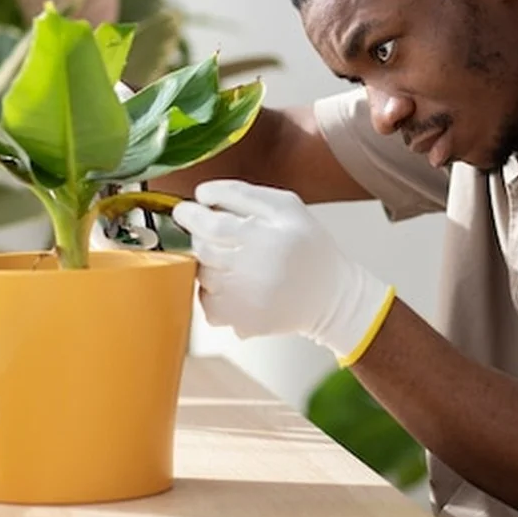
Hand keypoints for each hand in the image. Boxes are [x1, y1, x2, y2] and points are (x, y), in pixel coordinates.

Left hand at [171, 180, 395, 365]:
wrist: (331, 297)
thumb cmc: (309, 247)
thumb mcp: (287, 206)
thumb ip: (243, 194)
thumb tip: (202, 194)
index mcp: (266, 238)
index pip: (210, 225)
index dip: (190, 214)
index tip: (185, 209)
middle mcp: (253, 272)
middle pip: (202, 249)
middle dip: (200, 236)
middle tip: (215, 232)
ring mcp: (246, 301)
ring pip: (202, 275)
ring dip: (209, 264)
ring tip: (235, 260)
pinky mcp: (242, 322)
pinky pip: (207, 303)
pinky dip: (213, 292)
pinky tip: (236, 284)